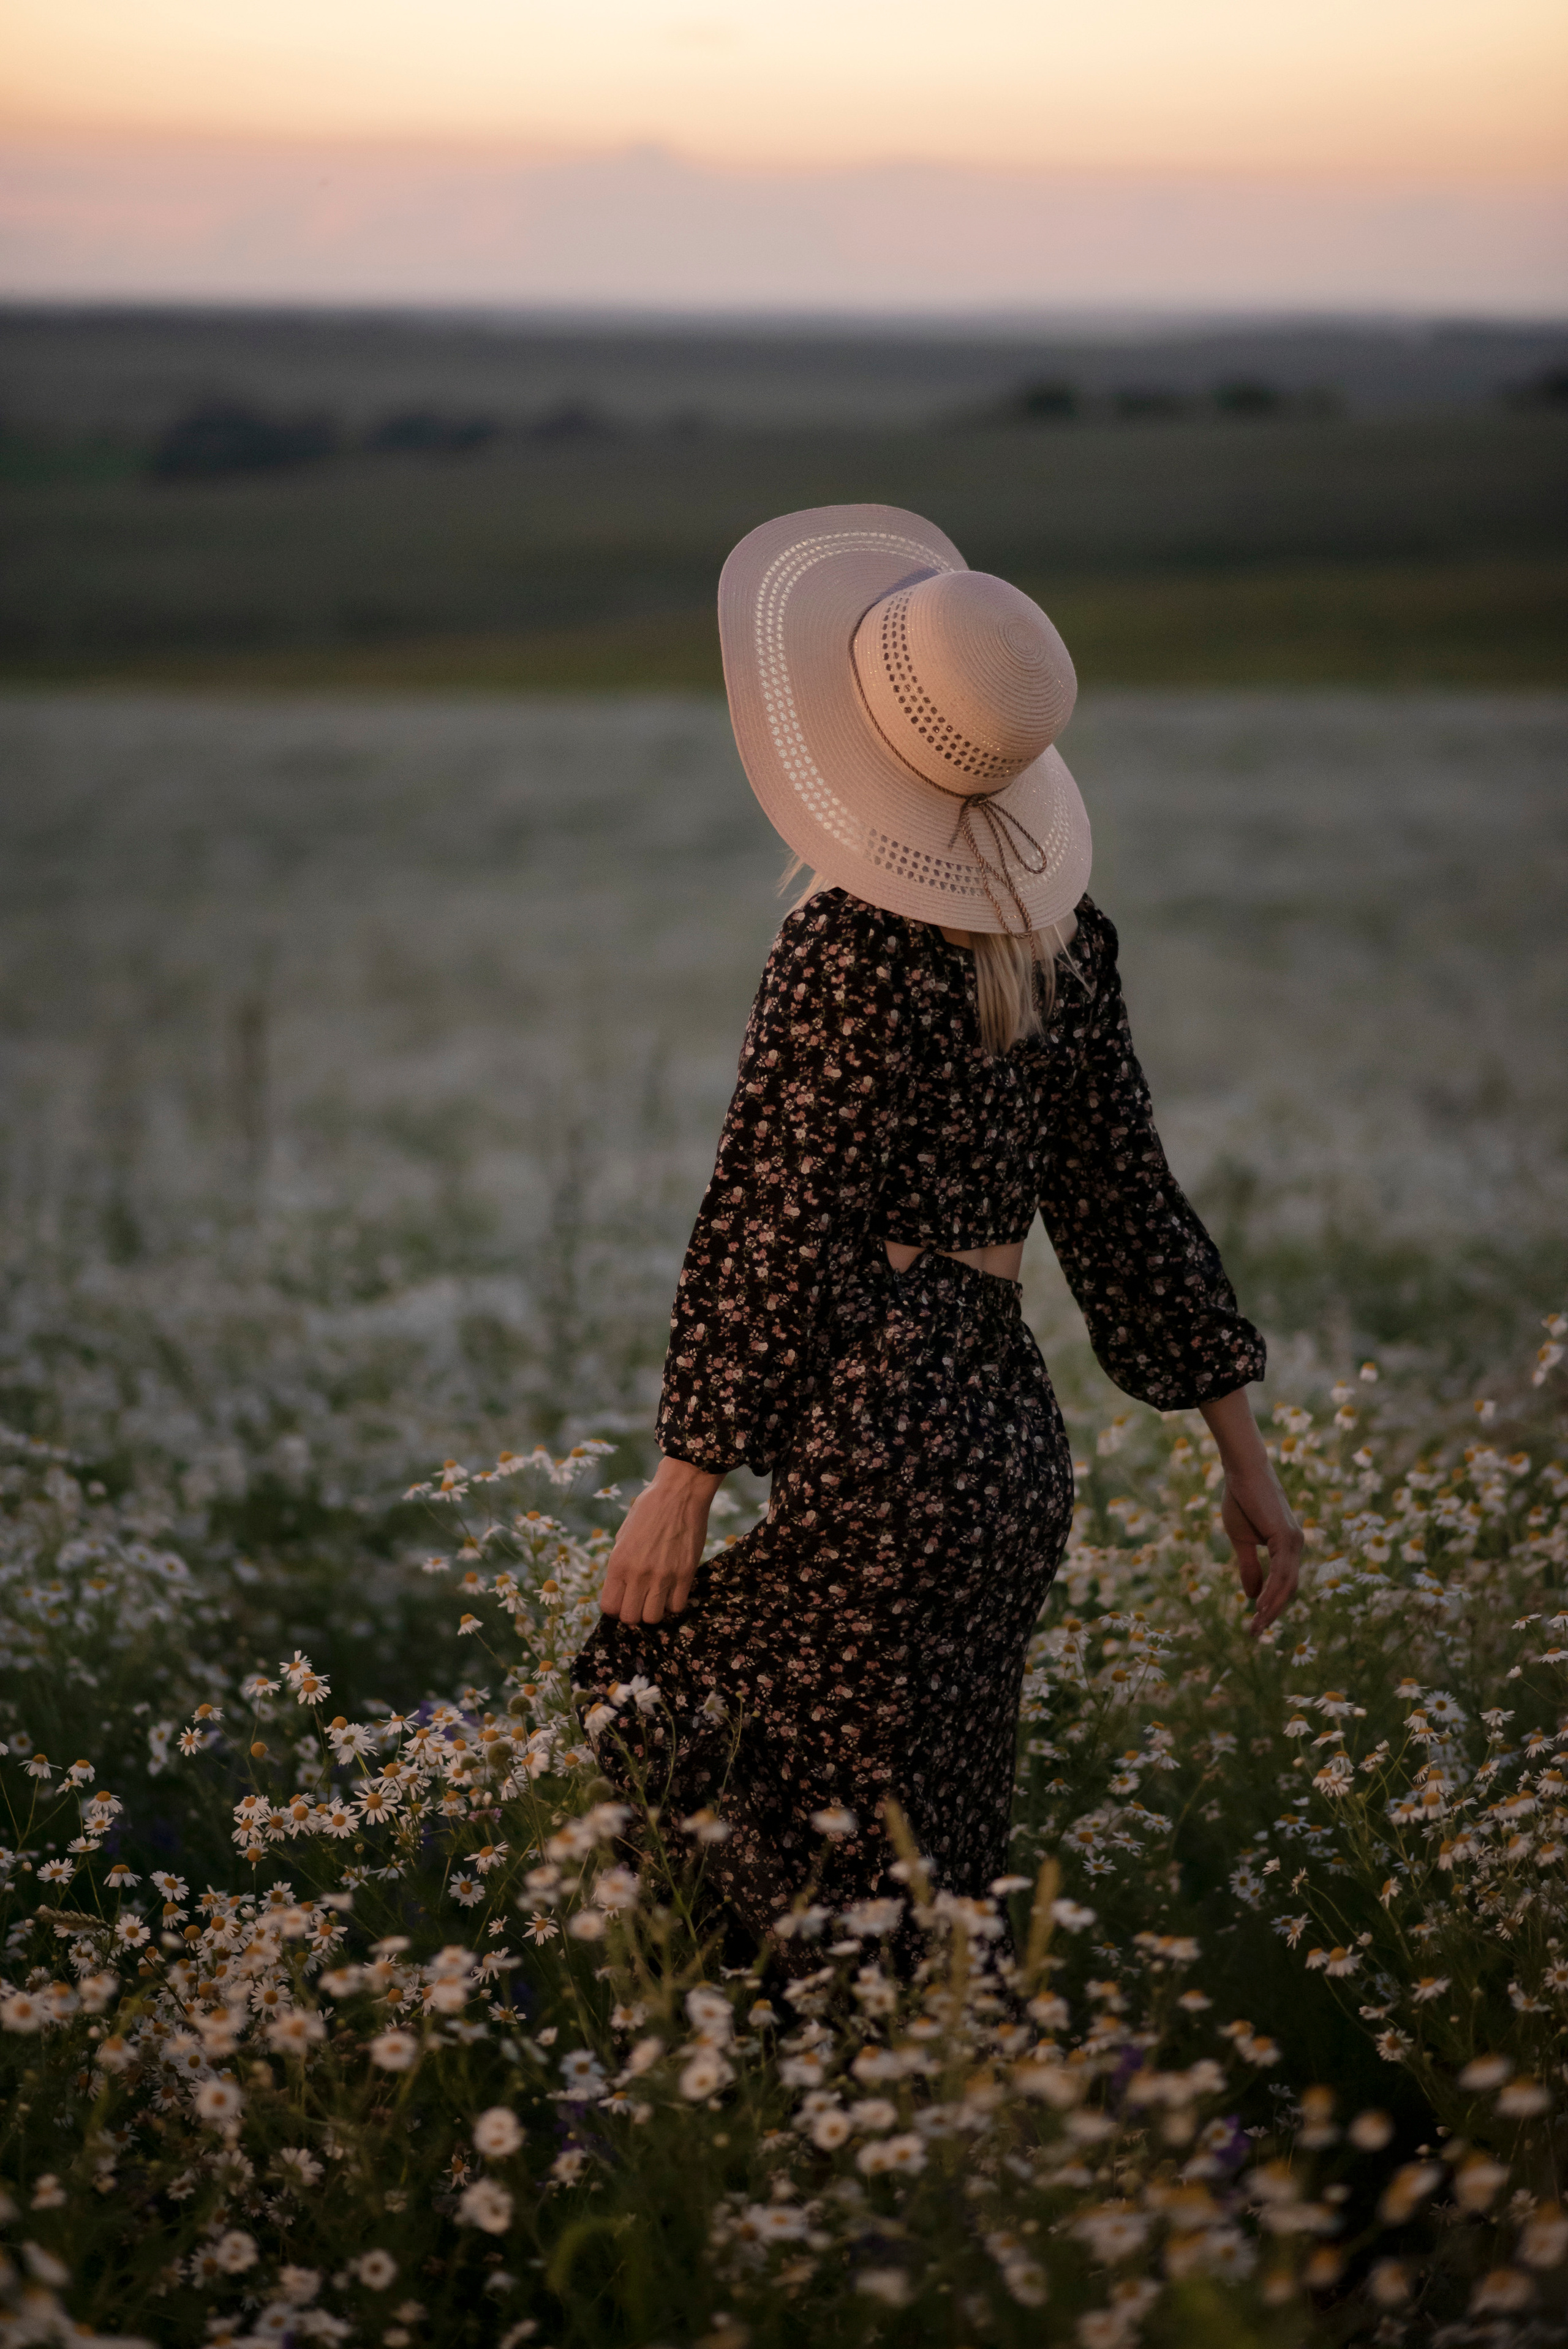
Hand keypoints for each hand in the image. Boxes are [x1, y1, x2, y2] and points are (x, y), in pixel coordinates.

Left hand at [599, 1454, 723, 1625]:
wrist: (679, 1493)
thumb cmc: (648, 1510)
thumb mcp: (623, 1536)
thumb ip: (620, 1565)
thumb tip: (620, 1589)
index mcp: (618, 1562)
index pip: (610, 1607)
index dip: (615, 1608)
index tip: (622, 1601)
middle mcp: (638, 1573)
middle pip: (631, 1617)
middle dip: (633, 1613)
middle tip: (640, 1600)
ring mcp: (663, 1576)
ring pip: (654, 1617)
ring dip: (654, 1610)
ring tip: (657, 1596)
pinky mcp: (686, 1574)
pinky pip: (677, 1607)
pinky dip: (673, 1603)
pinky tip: (672, 1589)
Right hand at [1198, 1390, 1301, 1638]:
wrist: (1242, 1471)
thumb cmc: (1241, 1500)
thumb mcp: (1242, 1541)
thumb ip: (1249, 1568)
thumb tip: (1251, 1596)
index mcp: (1287, 1547)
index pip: (1283, 1585)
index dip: (1270, 1606)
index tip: (1255, 1625)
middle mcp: (1296, 1546)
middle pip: (1289, 1590)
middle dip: (1272, 1614)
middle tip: (1255, 1634)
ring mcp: (1294, 1542)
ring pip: (1287, 1585)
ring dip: (1272, 1609)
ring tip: (1256, 1627)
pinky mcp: (1286, 1538)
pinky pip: (1282, 1573)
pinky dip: (1272, 1592)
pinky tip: (1259, 1607)